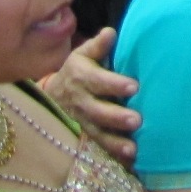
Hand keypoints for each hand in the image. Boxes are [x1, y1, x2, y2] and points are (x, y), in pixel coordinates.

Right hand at [39, 27, 141, 163]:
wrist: (54, 92)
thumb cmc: (78, 68)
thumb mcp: (83, 54)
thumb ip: (98, 45)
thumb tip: (111, 32)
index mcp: (81, 77)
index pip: (97, 81)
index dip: (114, 85)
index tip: (134, 86)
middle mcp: (81, 101)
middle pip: (97, 111)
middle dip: (116, 117)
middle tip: (137, 120)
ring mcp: (83, 120)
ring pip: (98, 132)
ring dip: (115, 141)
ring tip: (133, 148)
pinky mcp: (87, 133)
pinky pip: (100, 145)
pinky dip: (114, 153)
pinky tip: (131, 159)